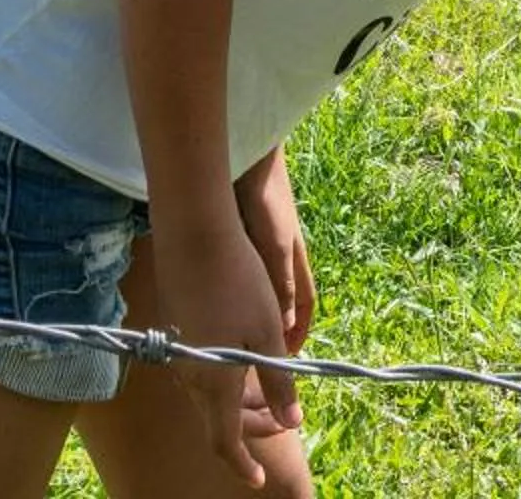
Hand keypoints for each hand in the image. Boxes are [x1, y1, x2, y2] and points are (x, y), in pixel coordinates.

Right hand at [153, 217, 304, 489]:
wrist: (196, 234)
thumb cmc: (239, 281)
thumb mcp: (269, 333)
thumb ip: (279, 383)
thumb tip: (291, 422)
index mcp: (215, 382)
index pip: (225, 441)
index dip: (242, 465)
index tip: (259, 480)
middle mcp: (191, 376)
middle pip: (217, 422)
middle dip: (250, 430)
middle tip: (283, 423)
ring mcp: (180, 355)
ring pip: (209, 397)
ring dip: (238, 404)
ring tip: (271, 393)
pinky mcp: (176, 333)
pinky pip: (200, 373)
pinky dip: (224, 380)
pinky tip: (246, 362)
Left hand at [235, 146, 318, 350]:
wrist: (248, 160)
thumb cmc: (266, 203)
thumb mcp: (275, 247)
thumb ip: (282, 284)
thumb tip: (286, 326)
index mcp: (295, 262)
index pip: (305, 305)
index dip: (300, 331)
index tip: (288, 360)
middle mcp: (281, 257)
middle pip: (283, 300)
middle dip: (276, 328)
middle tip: (258, 353)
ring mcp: (261, 247)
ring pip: (260, 290)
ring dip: (253, 313)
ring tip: (234, 336)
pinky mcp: (241, 237)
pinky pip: (241, 275)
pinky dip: (235, 294)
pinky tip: (215, 301)